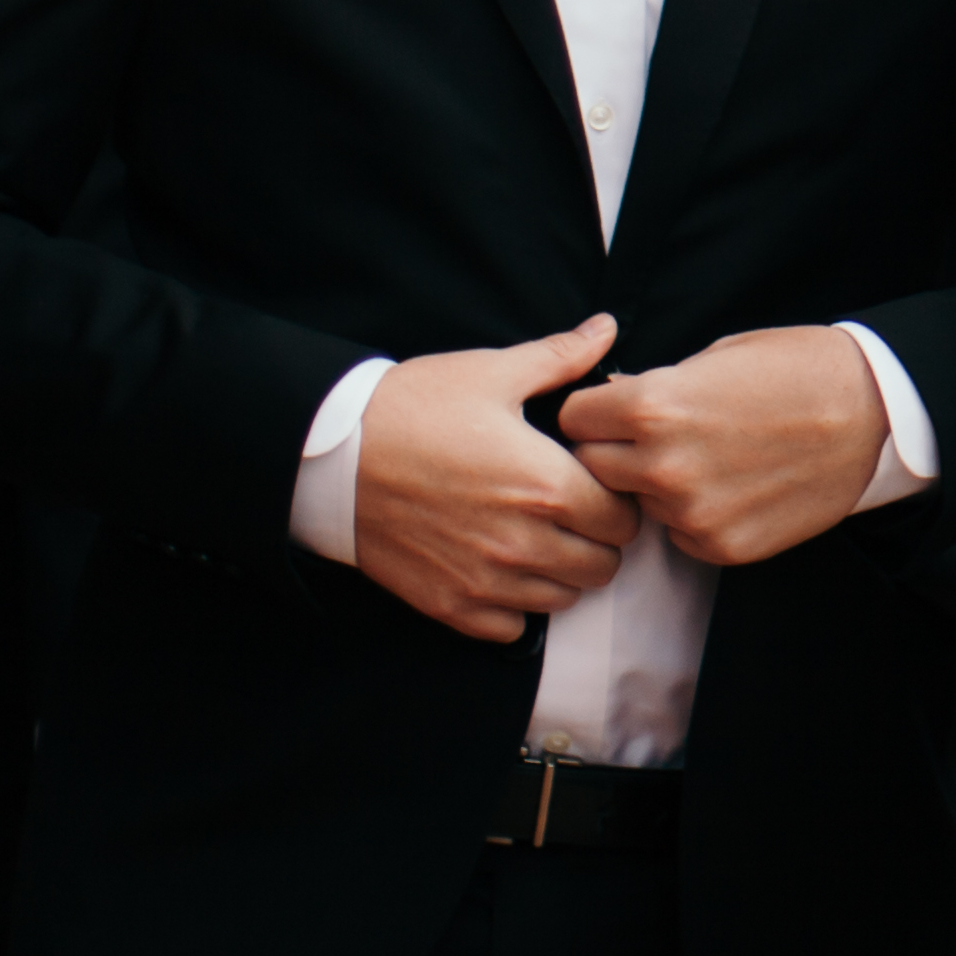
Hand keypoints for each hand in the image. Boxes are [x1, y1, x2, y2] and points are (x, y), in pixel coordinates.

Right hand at [353, 314, 634, 639]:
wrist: (333, 456)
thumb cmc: (414, 408)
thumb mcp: (491, 373)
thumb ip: (561, 358)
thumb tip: (606, 328)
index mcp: (547, 486)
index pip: (622, 520)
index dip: (617, 500)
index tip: (596, 486)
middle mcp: (525, 542)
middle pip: (601, 566)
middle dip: (596, 539)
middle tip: (571, 513)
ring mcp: (487, 580)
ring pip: (562, 599)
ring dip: (560, 572)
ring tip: (537, 537)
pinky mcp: (451, 605)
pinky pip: (512, 627)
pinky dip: (515, 604)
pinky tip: (500, 566)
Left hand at [554, 322, 896, 565]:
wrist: (869, 408)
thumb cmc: (793, 368)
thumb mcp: (713, 356)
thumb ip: (652, 387)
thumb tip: (609, 402)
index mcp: (653, 406)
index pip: (574, 419)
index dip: (591, 411)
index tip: (608, 412)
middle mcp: (663, 465)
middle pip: (592, 469)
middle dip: (611, 452)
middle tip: (646, 440)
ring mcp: (693, 512)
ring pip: (638, 504)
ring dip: (653, 486)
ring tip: (704, 459)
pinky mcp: (723, 546)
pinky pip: (679, 535)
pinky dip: (693, 515)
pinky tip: (731, 486)